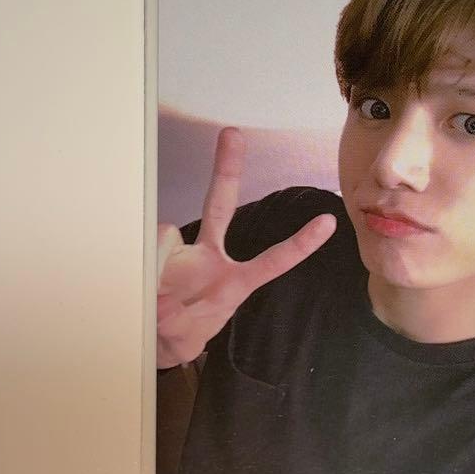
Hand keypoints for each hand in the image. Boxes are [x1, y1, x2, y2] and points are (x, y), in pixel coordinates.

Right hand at [155, 127, 336, 367]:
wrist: (152, 340)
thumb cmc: (180, 333)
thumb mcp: (184, 336)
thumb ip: (176, 321)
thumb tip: (160, 295)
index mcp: (234, 281)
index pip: (273, 261)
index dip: (300, 244)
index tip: (329, 222)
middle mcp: (209, 257)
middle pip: (219, 205)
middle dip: (226, 168)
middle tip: (233, 133)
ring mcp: (180, 252)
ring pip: (168, 235)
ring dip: (159, 270)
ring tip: (156, 302)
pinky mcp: (153, 253)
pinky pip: (148, 250)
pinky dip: (144, 272)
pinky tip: (147, 292)